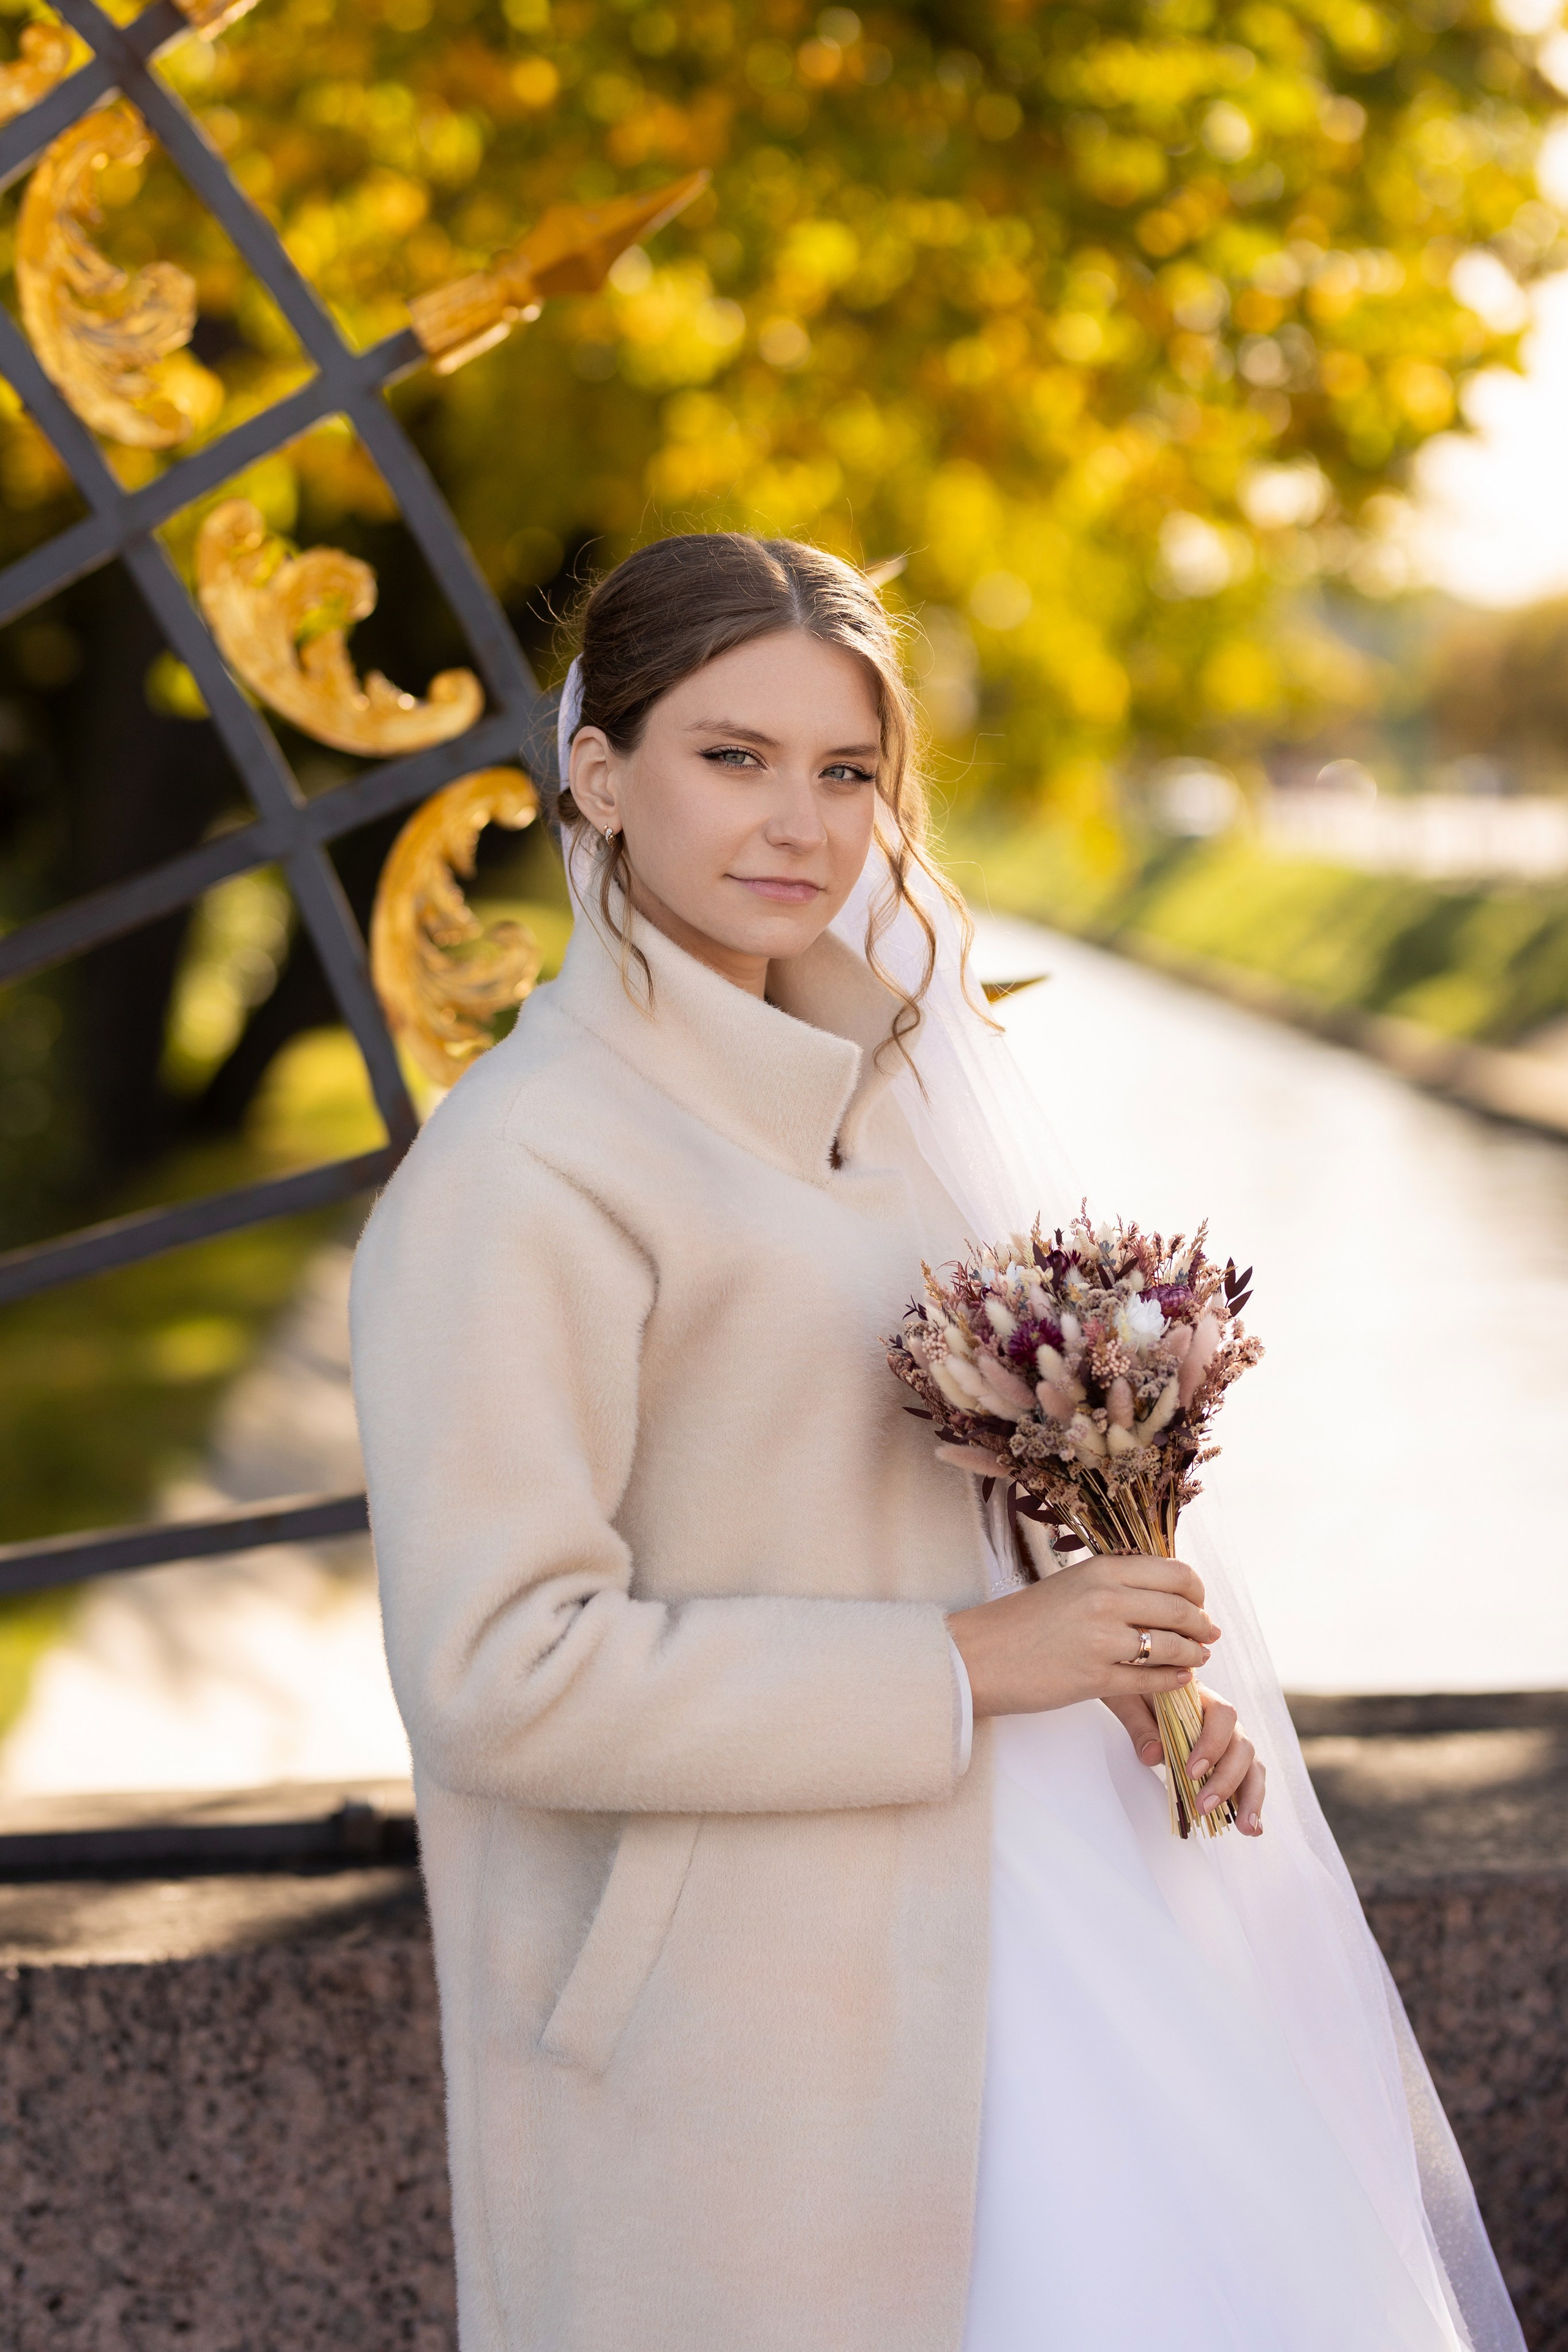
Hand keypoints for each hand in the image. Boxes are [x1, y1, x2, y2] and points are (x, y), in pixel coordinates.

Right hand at [947, 1553, 1217, 1720]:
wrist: (979, 1654)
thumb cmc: (1024, 1620)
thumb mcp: (1073, 1584)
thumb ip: (1117, 1583)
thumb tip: (1168, 1590)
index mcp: (1100, 1569)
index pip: (1175, 1574)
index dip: (1197, 1592)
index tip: (1198, 1604)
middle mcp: (1105, 1599)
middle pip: (1181, 1609)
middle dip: (1202, 1625)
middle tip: (1207, 1635)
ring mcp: (1101, 1640)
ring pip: (1172, 1646)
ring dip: (1193, 1654)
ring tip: (1196, 1658)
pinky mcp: (1095, 1679)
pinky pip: (1152, 1680)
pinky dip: (1173, 1681)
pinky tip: (1178, 1679)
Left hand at [1104, 1685, 1266, 1834]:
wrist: (1142, 1691)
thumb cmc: (1139, 1692)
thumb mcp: (1131, 1700)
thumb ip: (1141, 1725)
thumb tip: (1153, 1755)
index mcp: (1203, 1698)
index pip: (1222, 1715)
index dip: (1212, 1744)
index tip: (1192, 1771)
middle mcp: (1224, 1721)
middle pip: (1242, 1746)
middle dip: (1226, 1780)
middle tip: (1204, 1806)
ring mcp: (1230, 1742)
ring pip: (1251, 1766)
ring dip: (1250, 1798)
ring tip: (1245, 1828)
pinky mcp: (1229, 1763)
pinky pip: (1247, 1781)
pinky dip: (1250, 1803)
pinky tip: (1252, 1828)